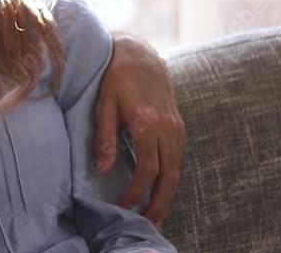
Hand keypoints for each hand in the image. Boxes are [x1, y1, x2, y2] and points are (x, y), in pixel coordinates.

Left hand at [95, 33, 185, 228]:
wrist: (140, 54)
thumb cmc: (116, 77)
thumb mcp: (104, 104)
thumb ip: (104, 137)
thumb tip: (101, 168)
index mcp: (148, 123)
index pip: (147, 168)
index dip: (137, 191)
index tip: (125, 206)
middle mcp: (168, 128)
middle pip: (169, 175)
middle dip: (160, 203)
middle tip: (150, 225)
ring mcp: (177, 127)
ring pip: (177, 169)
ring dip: (168, 194)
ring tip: (156, 216)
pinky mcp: (179, 126)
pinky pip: (177, 159)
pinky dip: (170, 178)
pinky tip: (160, 191)